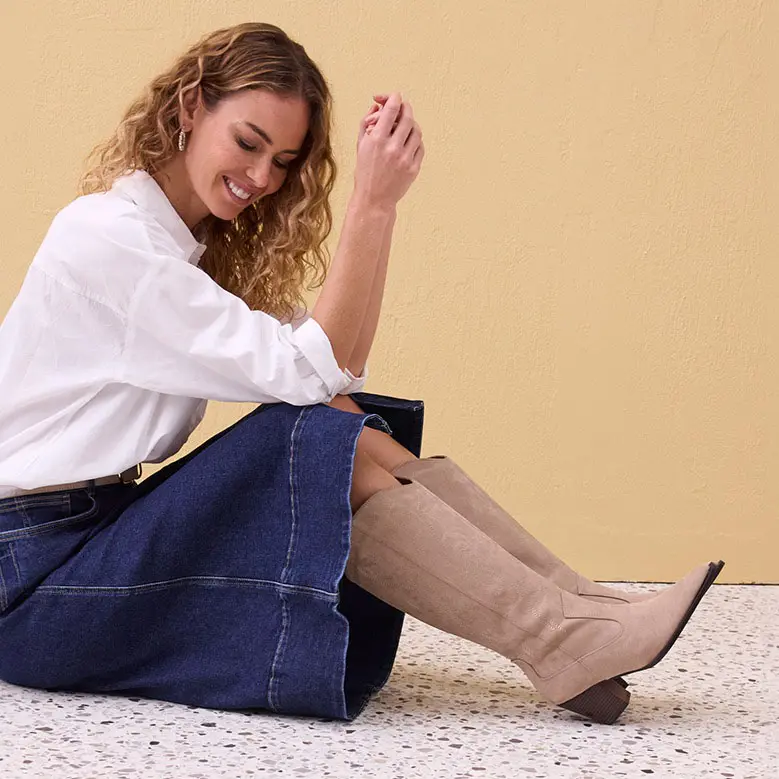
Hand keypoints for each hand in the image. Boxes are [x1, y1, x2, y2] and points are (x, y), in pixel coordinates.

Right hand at [353, 92, 424, 209]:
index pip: (391, 109)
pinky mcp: (414, 168)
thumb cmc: (365, 170)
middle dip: (405, 108)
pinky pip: (420, 147)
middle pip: (408, 117)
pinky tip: (408, 142)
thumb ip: (366, 121)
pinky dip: (415, 140)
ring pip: (417, 131)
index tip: (394, 96)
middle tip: (402, 107)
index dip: (394, 98)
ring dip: (411, 124)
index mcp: (376, 140)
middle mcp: (392, 148)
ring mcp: (405, 159)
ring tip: (405, 126)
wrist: (374, 199)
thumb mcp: (360, 145)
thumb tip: (378, 105)